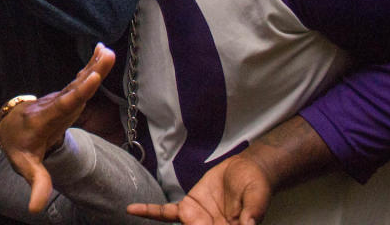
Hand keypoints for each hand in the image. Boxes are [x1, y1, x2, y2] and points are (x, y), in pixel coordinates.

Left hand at [0, 43, 115, 212]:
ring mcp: (60, 97)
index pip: (63, 105)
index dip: (77, 92)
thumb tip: (35, 209)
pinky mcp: (66, 94)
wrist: (10, 128)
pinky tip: (101, 51)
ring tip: (107, 51)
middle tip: (106, 55)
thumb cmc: (19, 147)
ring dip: (93, 66)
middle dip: (90, 72)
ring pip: (78, 81)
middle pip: (74, 87)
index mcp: (44, 118)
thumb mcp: (25, 166)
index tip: (90, 78)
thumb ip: (35, 184)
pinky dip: (91, 66)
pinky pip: (79, 79)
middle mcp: (53, 103)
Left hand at [127, 153, 271, 224]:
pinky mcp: (187, 208)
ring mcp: (197, 221)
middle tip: (187, 219)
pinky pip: (166, 213)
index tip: (203, 224)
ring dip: (159, 219)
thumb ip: (252, 212)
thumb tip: (249, 224)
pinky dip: (149, 212)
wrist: (247, 170)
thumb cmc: (256, 186)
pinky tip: (132, 210)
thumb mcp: (257, 198)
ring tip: (139, 213)